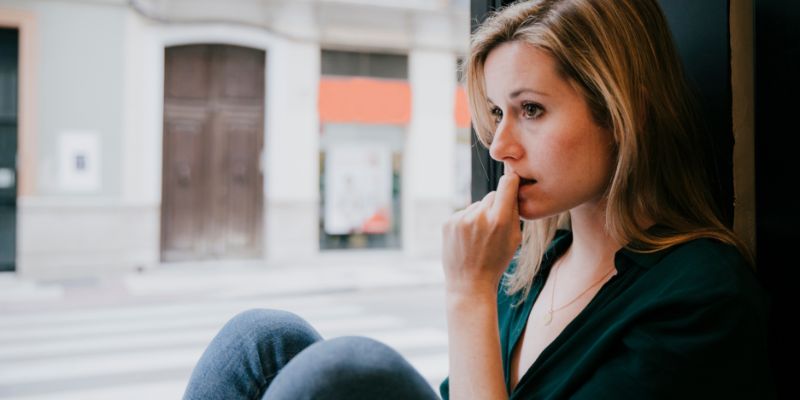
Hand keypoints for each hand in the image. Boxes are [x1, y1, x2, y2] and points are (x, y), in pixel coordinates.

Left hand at [442, 172, 521, 295]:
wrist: (470, 283)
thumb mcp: (515, 240)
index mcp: (499, 220)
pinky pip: (463, 213)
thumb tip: (512, 188)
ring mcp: (460, 219)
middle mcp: (478, 216)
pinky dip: (467, 222)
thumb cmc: (496, 262)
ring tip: (479, 237)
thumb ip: (514, 213)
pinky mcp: (448, 222)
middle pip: (492, 195)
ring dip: (480, 215)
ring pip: (476, 205)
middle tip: (494, 226)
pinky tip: (468, 239)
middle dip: (495, 206)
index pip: (507, 183)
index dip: (512, 181)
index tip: (513, 181)